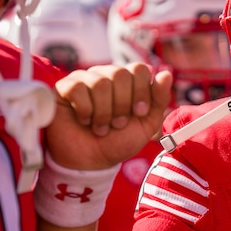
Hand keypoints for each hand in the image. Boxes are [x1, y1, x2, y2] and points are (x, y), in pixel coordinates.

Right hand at [46, 63, 171, 169]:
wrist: (91, 162)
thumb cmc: (119, 141)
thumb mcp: (146, 124)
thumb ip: (159, 99)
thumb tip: (167, 73)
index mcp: (128, 81)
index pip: (139, 68)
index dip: (141, 92)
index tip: (138, 113)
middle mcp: (106, 75)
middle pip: (120, 73)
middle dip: (122, 105)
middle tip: (118, 124)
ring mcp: (85, 79)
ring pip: (100, 82)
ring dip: (104, 112)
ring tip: (101, 127)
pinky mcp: (64, 87)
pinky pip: (77, 88)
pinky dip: (84, 110)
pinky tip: (84, 120)